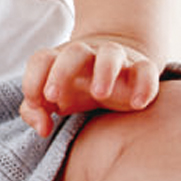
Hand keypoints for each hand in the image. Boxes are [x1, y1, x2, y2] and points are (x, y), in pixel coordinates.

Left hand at [19, 34, 161, 137]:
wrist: (114, 67)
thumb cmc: (73, 87)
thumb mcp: (51, 99)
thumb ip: (35, 111)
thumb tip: (43, 128)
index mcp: (59, 60)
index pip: (41, 60)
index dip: (33, 79)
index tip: (36, 102)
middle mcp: (86, 55)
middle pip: (74, 52)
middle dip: (61, 72)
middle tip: (53, 96)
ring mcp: (115, 59)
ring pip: (111, 54)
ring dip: (104, 71)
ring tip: (99, 95)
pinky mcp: (141, 68)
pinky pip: (146, 69)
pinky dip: (144, 84)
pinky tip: (137, 104)